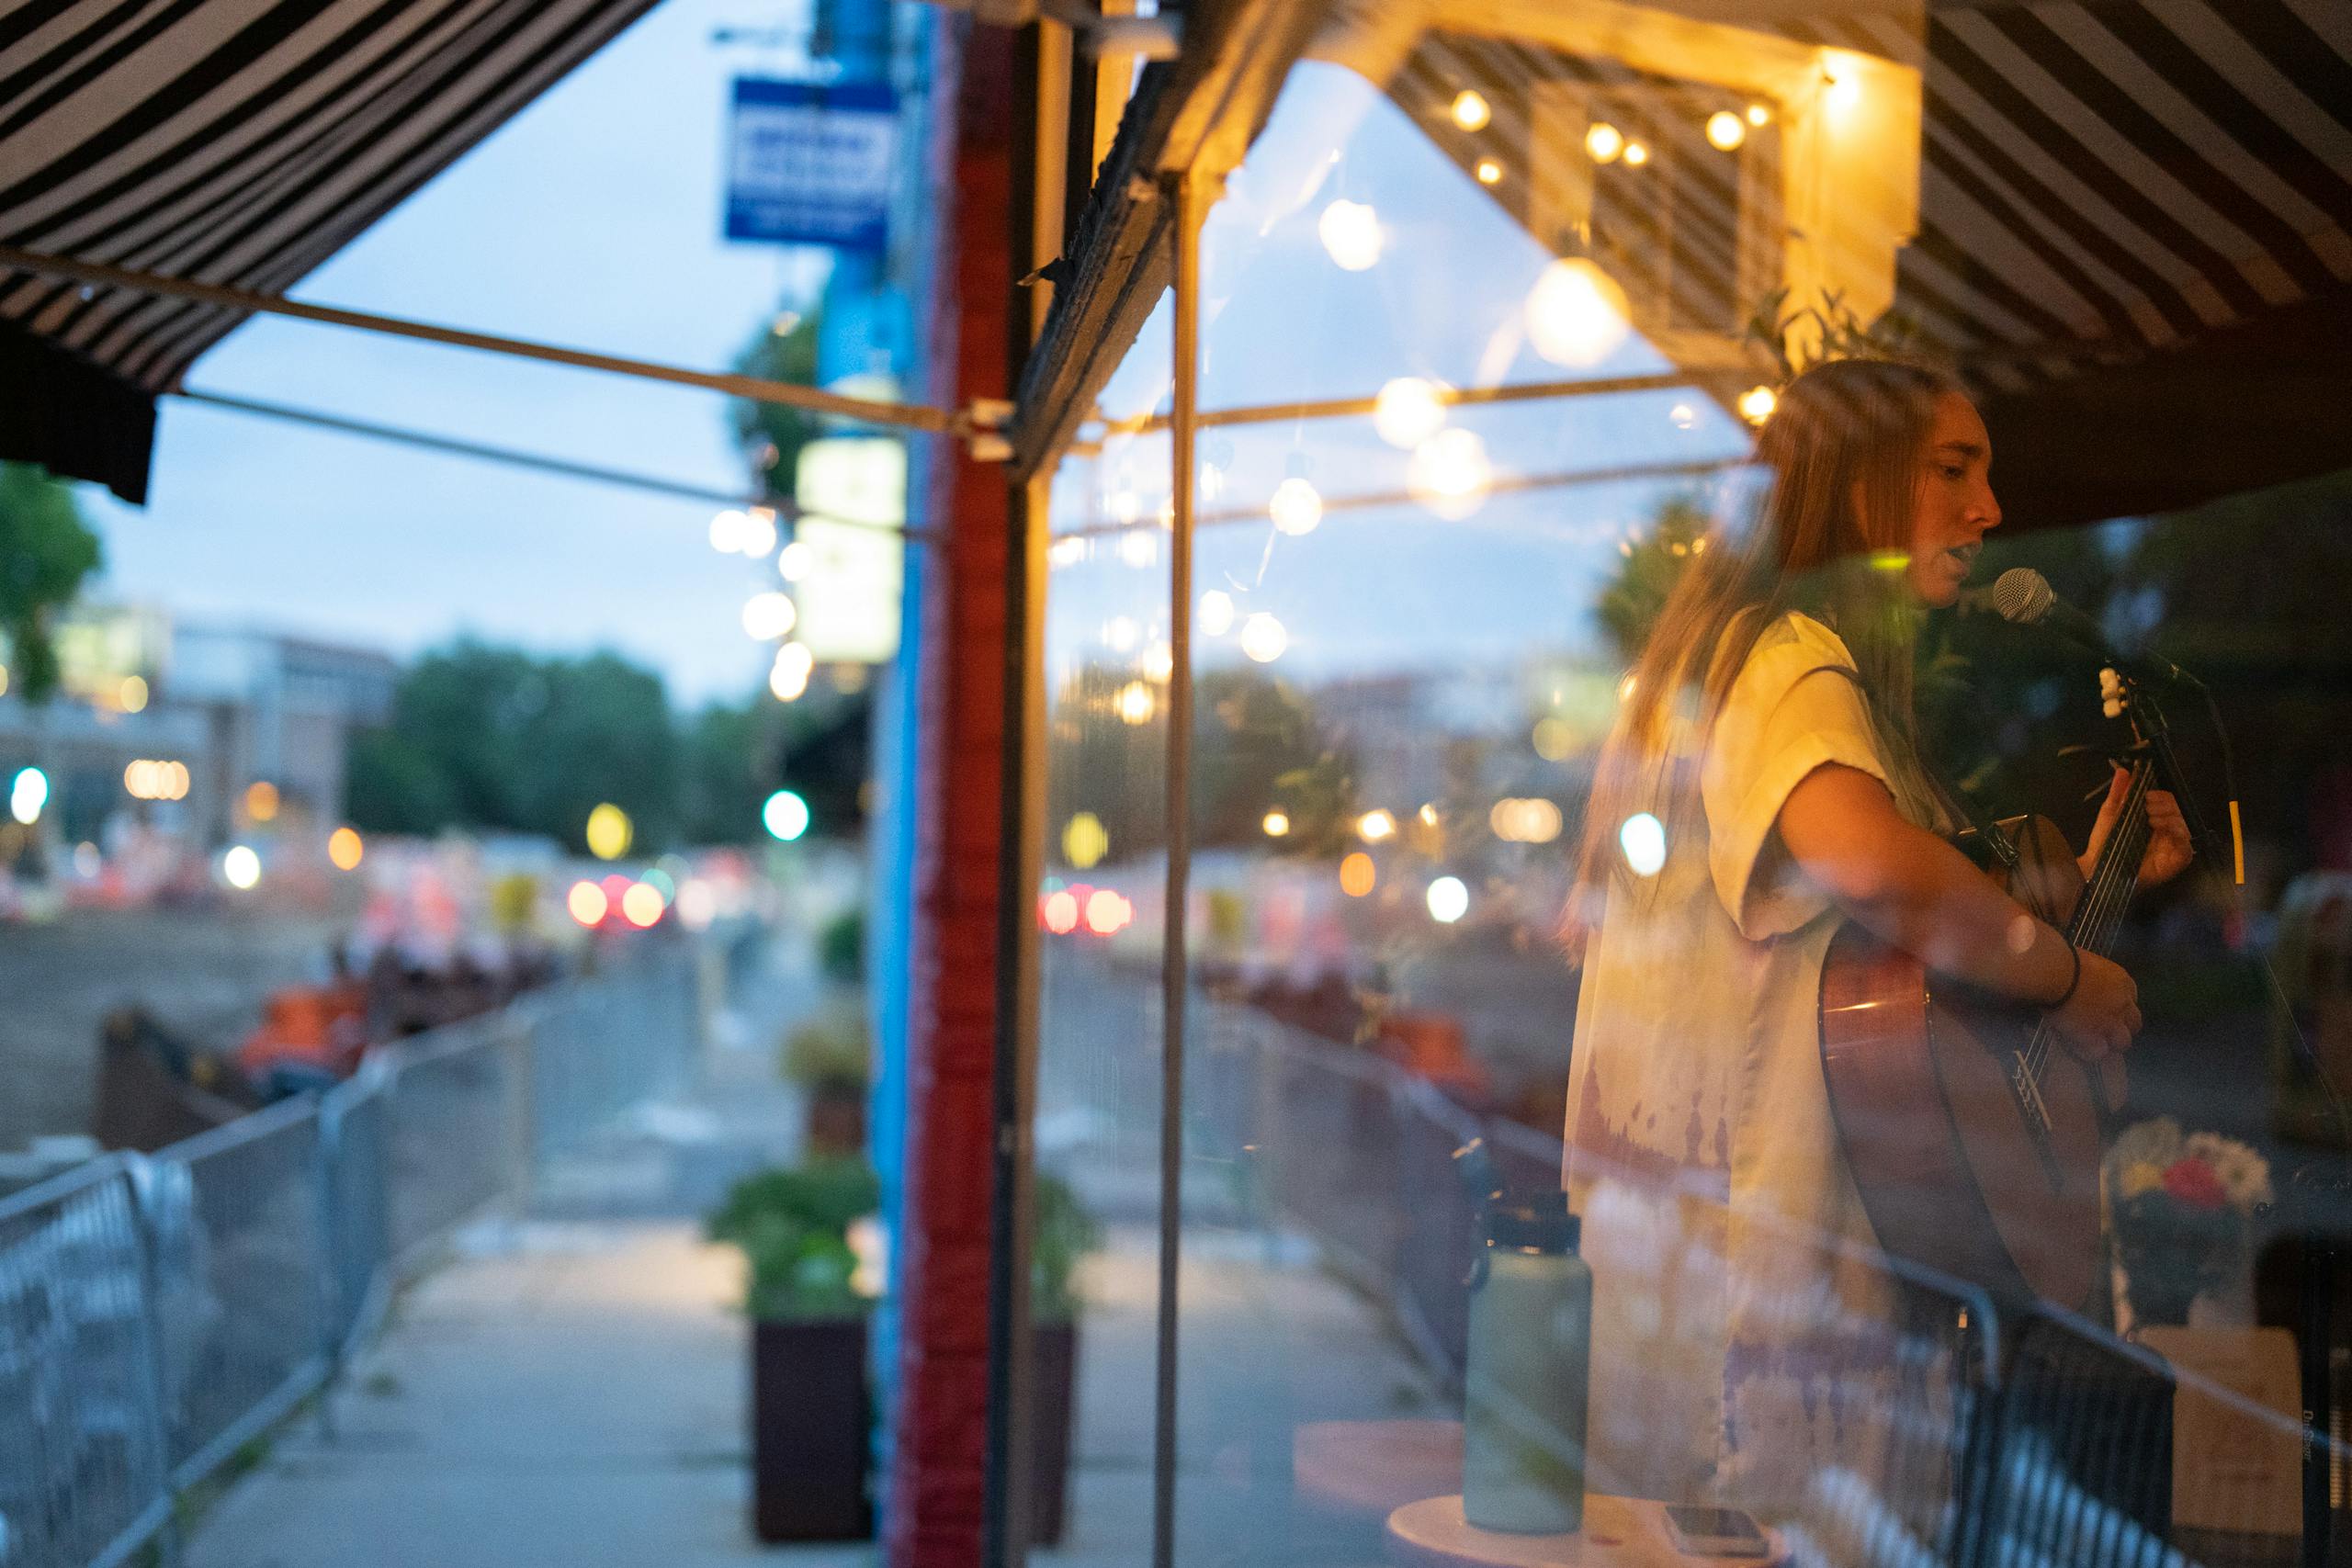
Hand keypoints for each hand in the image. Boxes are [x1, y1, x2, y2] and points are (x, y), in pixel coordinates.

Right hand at [2049, 950, 2140, 1059]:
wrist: (2054, 972)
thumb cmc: (2064, 960)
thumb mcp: (2086, 963)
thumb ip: (2093, 976)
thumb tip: (2081, 980)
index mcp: (2123, 982)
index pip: (2131, 1000)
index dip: (2119, 1007)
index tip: (2107, 1009)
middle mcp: (2123, 1004)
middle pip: (2134, 1023)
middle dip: (2122, 1027)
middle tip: (2104, 1029)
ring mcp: (2111, 1023)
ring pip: (2123, 1042)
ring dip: (2111, 1043)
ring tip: (2093, 1044)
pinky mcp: (2095, 1037)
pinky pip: (2098, 1053)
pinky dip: (2089, 1052)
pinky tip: (2078, 1048)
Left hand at [2079, 767, 2192, 887]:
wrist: (2097, 867)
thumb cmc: (2104, 842)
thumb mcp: (2111, 813)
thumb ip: (2119, 792)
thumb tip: (2123, 770)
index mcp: (2153, 819)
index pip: (2168, 802)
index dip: (2161, 796)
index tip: (2147, 795)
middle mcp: (2166, 832)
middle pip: (2178, 812)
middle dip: (2165, 805)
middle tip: (2148, 808)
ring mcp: (2172, 847)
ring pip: (2184, 827)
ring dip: (2170, 818)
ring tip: (2151, 820)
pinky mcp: (2175, 862)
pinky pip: (2186, 848)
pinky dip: (2178, 836)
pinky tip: (2164, 831)